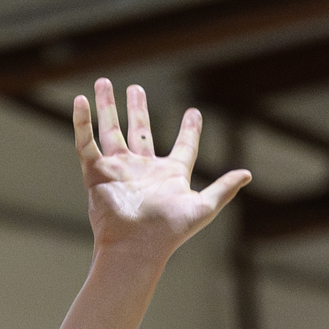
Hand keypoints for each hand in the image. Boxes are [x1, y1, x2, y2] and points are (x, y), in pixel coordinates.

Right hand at [74, 79, 249, 258]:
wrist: (135, 246)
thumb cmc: (169, 231)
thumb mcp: (203, 208)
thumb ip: (223, 189)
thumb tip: (248, 174)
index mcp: (170, 175)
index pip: (183, 146)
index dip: (189, 130)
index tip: (194, 112)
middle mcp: (144, 169)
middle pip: (140, 131)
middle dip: (137, 109)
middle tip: (135, 88)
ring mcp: (119, 170)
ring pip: (111, 131)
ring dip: (108, 107)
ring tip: (103, 82)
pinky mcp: (97, 173)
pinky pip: (86, 143)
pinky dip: (82, 122)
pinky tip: (80, 100)